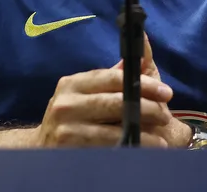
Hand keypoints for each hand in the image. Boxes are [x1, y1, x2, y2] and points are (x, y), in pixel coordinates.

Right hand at [33, 66, 174, 147]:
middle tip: (165, 116)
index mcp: (73, 83)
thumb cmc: (72, 116)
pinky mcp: (69, 152)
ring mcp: (66, 129)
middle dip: (147, 109)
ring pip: (113, 132)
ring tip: (160, 143)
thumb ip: (113, 76)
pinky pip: (105, 152)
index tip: (166, 92)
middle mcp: (66, 104)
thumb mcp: (86, 92)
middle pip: (116, 104)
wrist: (40, 146)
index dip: (143, 84)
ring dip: (142, 137)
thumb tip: (141, 52)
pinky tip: (140, 154)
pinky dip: (126, 152)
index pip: (114, 78)